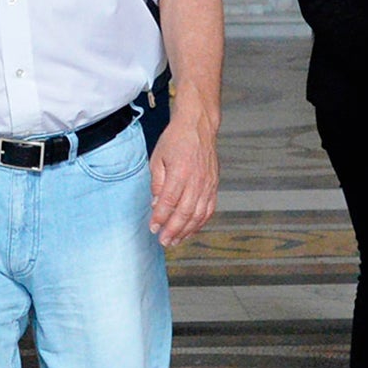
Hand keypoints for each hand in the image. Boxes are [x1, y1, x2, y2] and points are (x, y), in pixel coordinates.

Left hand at [148, 109, 218, 247]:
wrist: (198, 126)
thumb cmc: (176, 140)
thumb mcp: (158, 158)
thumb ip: (157, 182)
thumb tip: (156, 205)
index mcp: (180, 172)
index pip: (169, 201)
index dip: (160, 218)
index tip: (152, 228)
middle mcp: (197, 180)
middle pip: (185, 212)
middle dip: (173, 230)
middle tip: (163, 241)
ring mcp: (208, 184)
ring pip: (199, 214)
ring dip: (187, 230)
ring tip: (176, 241)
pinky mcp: (214, 185)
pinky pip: (209, 209)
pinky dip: (200, 222)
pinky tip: (191, 230)